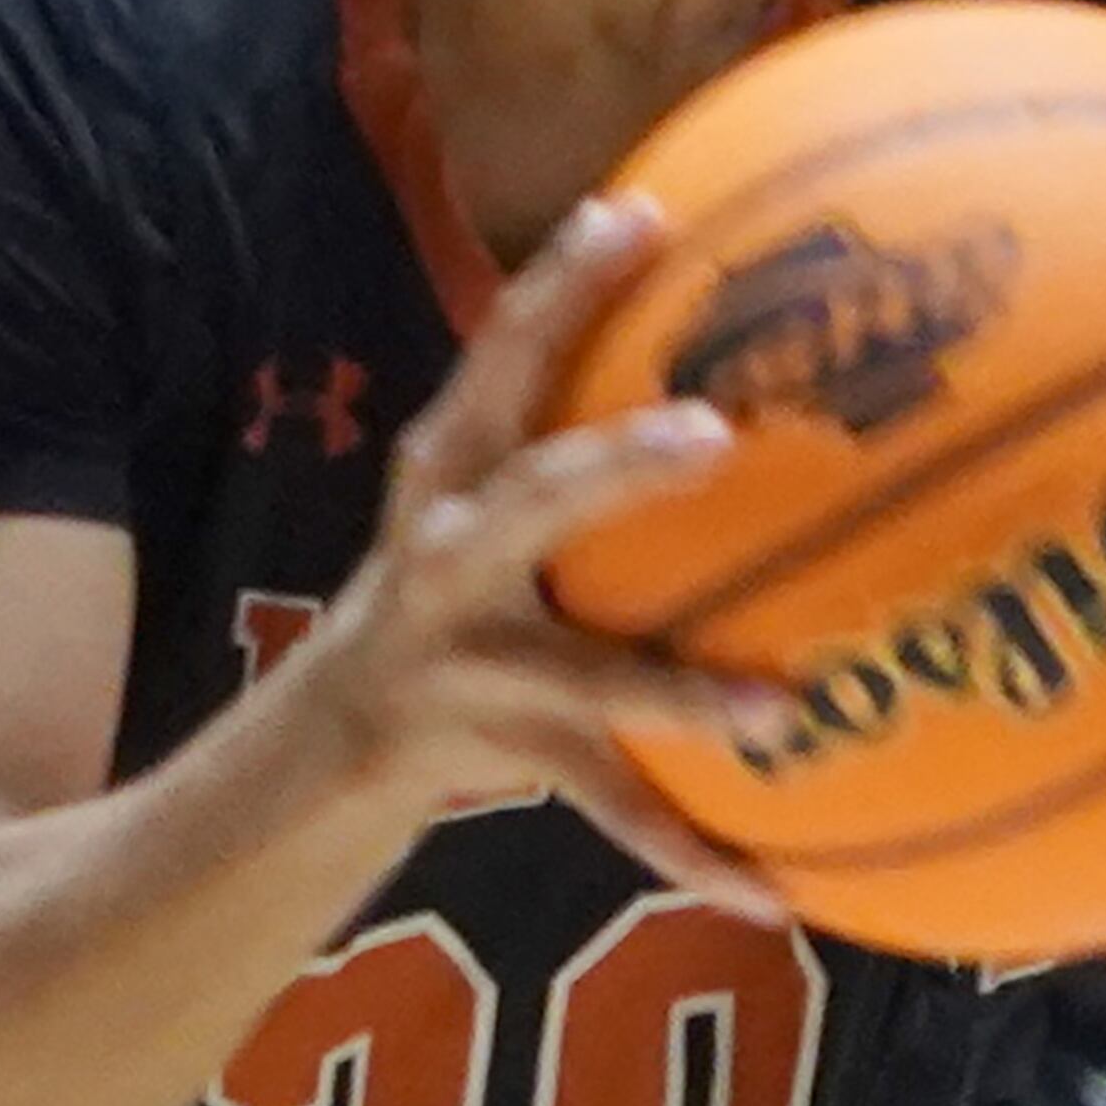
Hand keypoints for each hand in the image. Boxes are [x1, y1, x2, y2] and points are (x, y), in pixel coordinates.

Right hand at [297, 198, 788, 912]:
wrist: (327, 737)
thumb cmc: (453, 583)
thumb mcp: (484, 488)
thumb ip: (576, 415)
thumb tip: (729, 316)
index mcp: (449, 476)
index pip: (501, 357)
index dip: (561, 285)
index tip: (641, 213)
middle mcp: (450, 564)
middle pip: (530, 498)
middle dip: (614, 467)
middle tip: (714, 431)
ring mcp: (473, 669)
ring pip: (583, 684)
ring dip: (677, 700)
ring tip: (779, 712)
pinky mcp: (507, 758)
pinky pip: (611, 811)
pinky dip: (688, 852)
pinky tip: (770, 892)